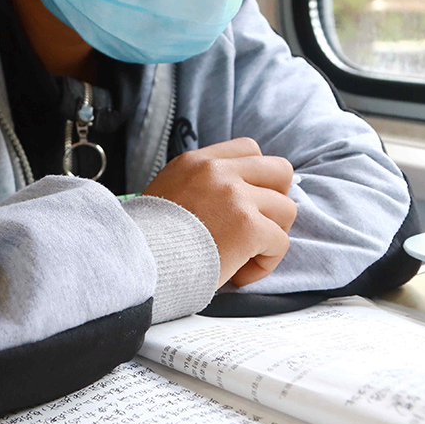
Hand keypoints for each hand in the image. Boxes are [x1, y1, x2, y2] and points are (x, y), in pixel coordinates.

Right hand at [141, 137, 296, 288]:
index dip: (257, 178)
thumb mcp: (168, 193)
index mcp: (197, 162)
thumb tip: (232, 203)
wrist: (138, 262)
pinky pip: (280, 243)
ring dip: (271, 236)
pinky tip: (239, 274)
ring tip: (244, 256)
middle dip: (276, 201)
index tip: (247, 203)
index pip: (249, 149)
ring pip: (286, 210)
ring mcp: (236, 196)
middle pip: (280, 170)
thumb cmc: (150, 240)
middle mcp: (218, 171)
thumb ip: (201, 187)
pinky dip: (264, 264)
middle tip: (257, 227)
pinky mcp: (248, 226)